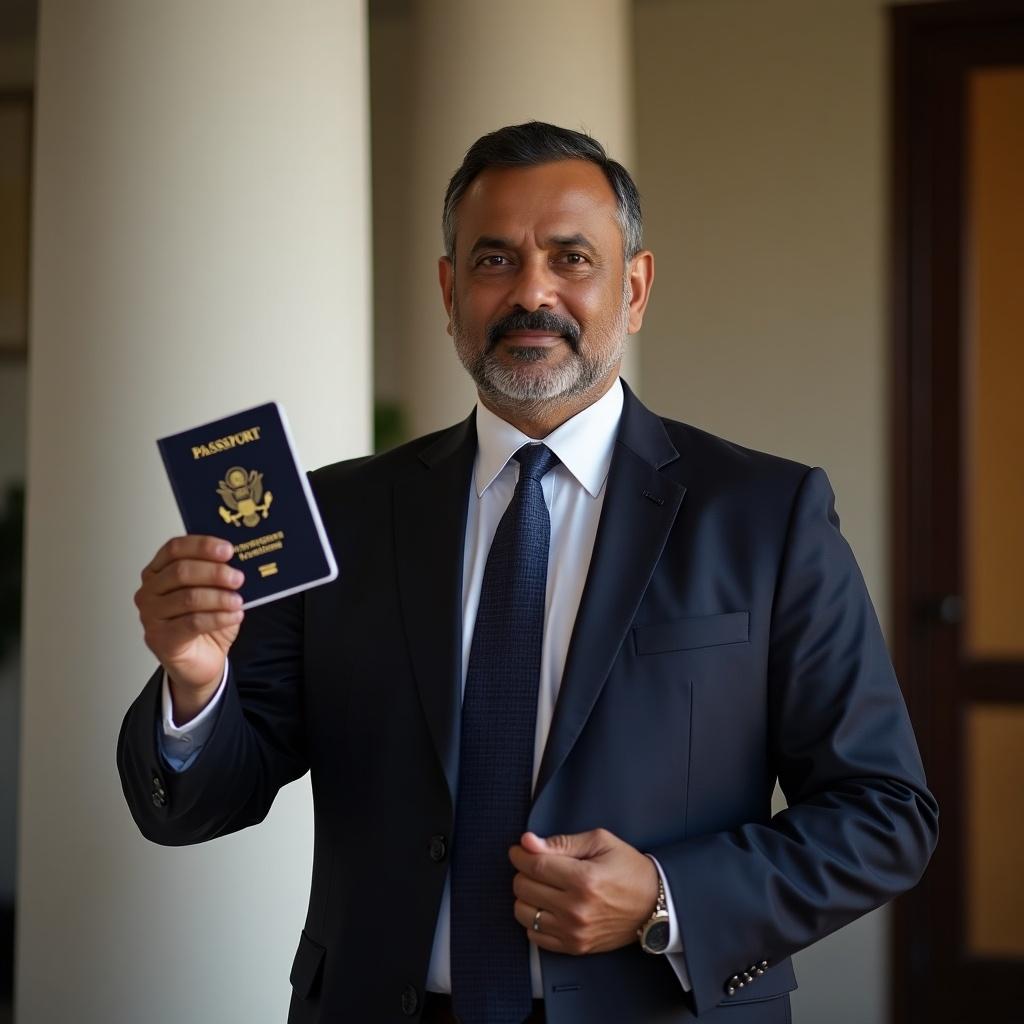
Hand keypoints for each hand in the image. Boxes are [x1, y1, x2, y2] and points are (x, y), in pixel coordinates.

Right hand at [134, 535, 244, 719]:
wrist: (201, 660)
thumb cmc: (205, 622)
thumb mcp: (213, 591)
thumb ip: (219, 575)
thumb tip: (239, 562)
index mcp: (158, 571)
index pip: (174, 549)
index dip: (202, 546)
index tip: (227, 549)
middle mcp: (149, 591)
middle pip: (180, 571)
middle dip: (214, 573)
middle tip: (238, 578)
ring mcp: (151, 616)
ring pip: (188, 598)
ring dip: (219, 597)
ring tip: (238, 601)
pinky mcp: (160, 638)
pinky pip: (192, 623)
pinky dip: (218, 618)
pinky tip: (235, 616)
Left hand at [509, 828, 658, 954]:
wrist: (654, 904)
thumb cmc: (629, 869)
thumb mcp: (601, 842)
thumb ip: (562, 842)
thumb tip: (528, 842)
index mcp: (583, 879)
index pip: (534, 865)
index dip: (520, 854)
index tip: (519, 849)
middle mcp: (576, 909)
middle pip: (524, 888)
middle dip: (523, 872)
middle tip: (534, 865)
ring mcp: (574, 931)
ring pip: (524, 914)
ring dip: (526, 896)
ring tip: (540, 886)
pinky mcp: (575, 947)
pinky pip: (535, 937)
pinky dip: (534, 920)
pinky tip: (547, 907)